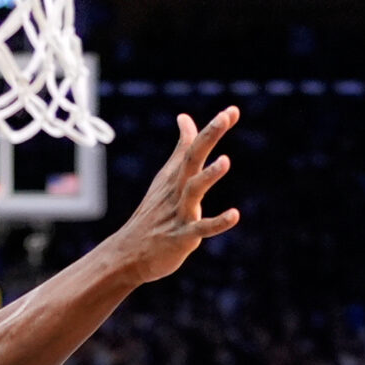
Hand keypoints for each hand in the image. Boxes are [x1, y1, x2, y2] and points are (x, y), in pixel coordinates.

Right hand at [105, 108, 241, 284]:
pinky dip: (218, 222)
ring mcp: (179, 213)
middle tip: (224, 117)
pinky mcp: (182, 237)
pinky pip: (201, 228)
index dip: (213, 128)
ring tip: (225, 161)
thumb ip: (182, 148)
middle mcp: (177, 190)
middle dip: (209, 137)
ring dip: (208, 175)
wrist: (129, 253)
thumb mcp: (167, 177)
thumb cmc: (152, 215)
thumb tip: (185, 117)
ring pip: (193, 190)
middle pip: (193, 158)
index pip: (195, 146)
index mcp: (176, 176)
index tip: (232, 110)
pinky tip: (235, 215)